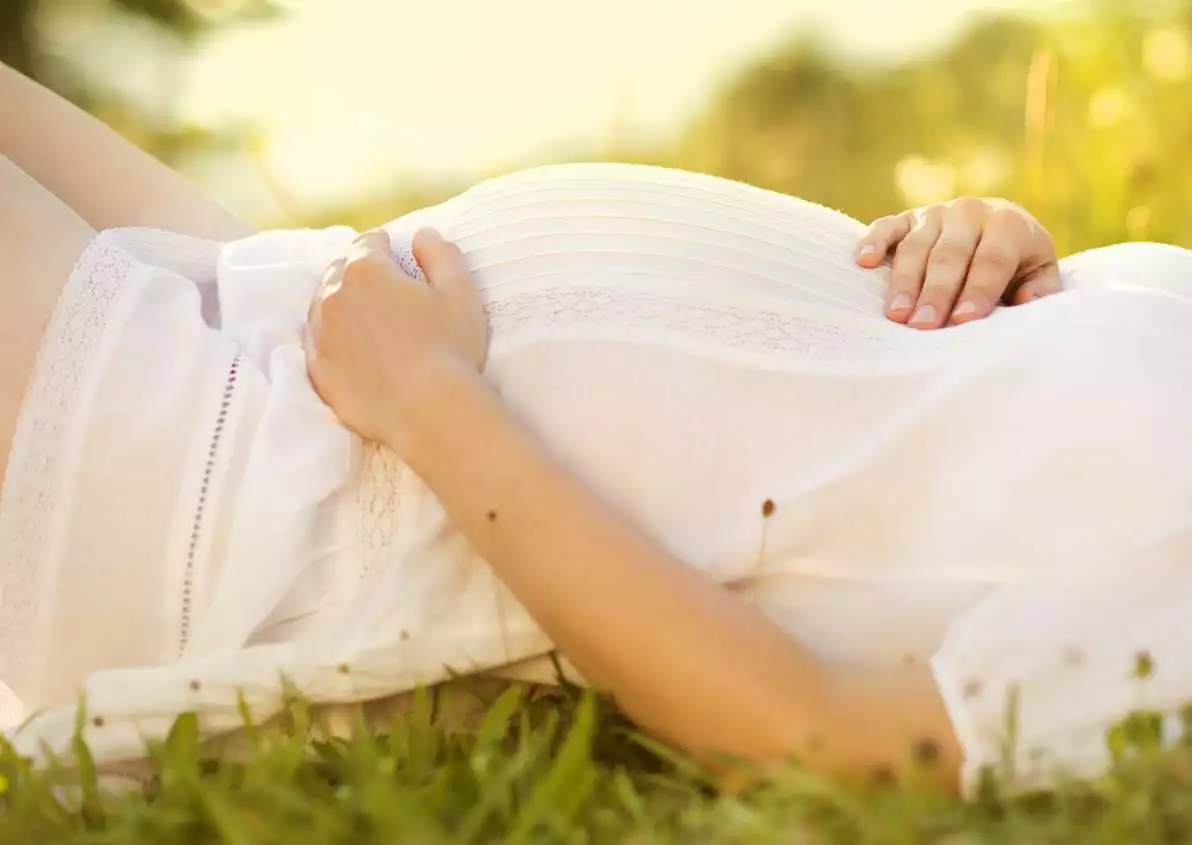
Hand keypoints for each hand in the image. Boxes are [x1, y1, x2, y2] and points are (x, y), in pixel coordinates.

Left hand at [305, 227, 486, 448]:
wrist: (428, 411)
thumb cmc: (449, 348)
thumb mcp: (460, 291)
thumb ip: (441, 254)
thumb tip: (422, 234)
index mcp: (366, 271)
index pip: (368, 243)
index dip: (383, 246)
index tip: (392, 254)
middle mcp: (333, 297)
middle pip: (339, 272)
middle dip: (358, 273)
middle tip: (381, 287)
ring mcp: (321, 336)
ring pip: (323, 307)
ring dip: (342, 305)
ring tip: (366, 319)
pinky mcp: (318, 371)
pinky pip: (319, 345)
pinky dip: (333, 341)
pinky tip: (354, 351)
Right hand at [855, 198, 1061, 328]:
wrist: (997, 229)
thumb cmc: (1017, 264)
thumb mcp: (1039, 274)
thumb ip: (1039, 290)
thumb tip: (1025, 303)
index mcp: (1008, 223)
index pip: (990, 260)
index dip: (977, 291)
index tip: (963, 321)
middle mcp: (970, 211)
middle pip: (949, 255)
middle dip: (937, 292)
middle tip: (923, 325)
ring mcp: (935, 213)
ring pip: (915, 247)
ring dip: (904, 282)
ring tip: (896, 314)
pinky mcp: (907, 218)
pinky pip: (886, 227)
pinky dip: (873, 241)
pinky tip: (863, 262)